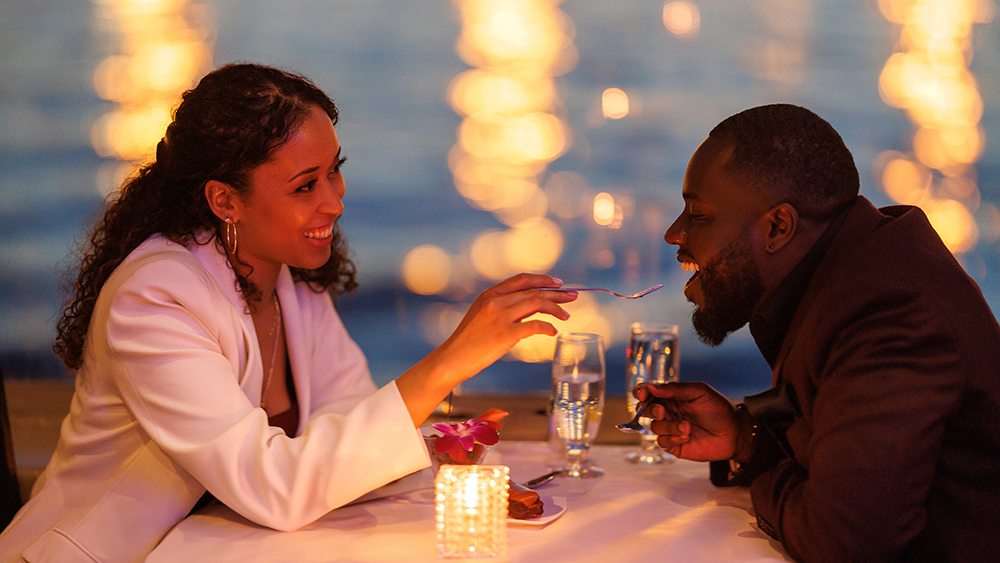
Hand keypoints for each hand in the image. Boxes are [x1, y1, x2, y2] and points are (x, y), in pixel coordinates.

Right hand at [436, 273, 576, 379]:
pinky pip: (535, 326)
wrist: (453, 358)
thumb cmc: (468, 341)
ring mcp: (501, 317)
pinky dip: (548, 327)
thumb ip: (501, 307)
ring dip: (556, 309)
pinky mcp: (506, 334)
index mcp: (489, 294)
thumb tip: (529, 306)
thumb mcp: (481, 315)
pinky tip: (553, 332)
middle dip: (557, 293)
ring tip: (566, 316)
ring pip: (537, 304)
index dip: (543, 279)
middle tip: (573, 296)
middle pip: (533, 291)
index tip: (558, 283)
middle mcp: (496, 301)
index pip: (522, 279)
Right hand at [636, 382, 748, 461]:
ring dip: (670, 426)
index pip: (648, 392)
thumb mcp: (699, 392)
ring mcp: (670, 428)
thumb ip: (674, 388)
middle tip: (663, 412)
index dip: (641, 392)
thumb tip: (651, 387)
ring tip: (688, 427)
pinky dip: (673, 438)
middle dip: (651, 410)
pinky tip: (688, 436)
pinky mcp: (674, 445)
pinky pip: (662, 442)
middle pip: (645, 409)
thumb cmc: (718, 410)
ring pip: (654, 427)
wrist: (733, 433)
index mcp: (671, 396)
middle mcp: (668, 412)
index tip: (643, 394)